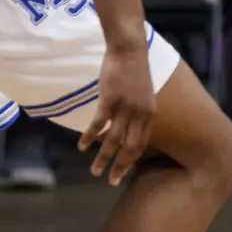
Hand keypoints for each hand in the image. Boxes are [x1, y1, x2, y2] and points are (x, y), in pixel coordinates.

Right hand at [79, 41, 155, 185]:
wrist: (130, 51)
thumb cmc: (134, 73)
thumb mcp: (143, 96)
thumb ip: (138, 114)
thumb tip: (127, 131)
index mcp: (150, 114)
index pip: (142, 144)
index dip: (132, 160)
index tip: (123, 173)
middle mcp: (140, 114)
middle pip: (130, 147)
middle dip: (120, 167)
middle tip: (111, 181)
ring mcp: (125, 108)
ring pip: (113, 140)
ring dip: (102, 158)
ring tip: (94, 170)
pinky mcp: (109, 100)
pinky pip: (98, 124)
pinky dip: (89, 137)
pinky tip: (82, 146)